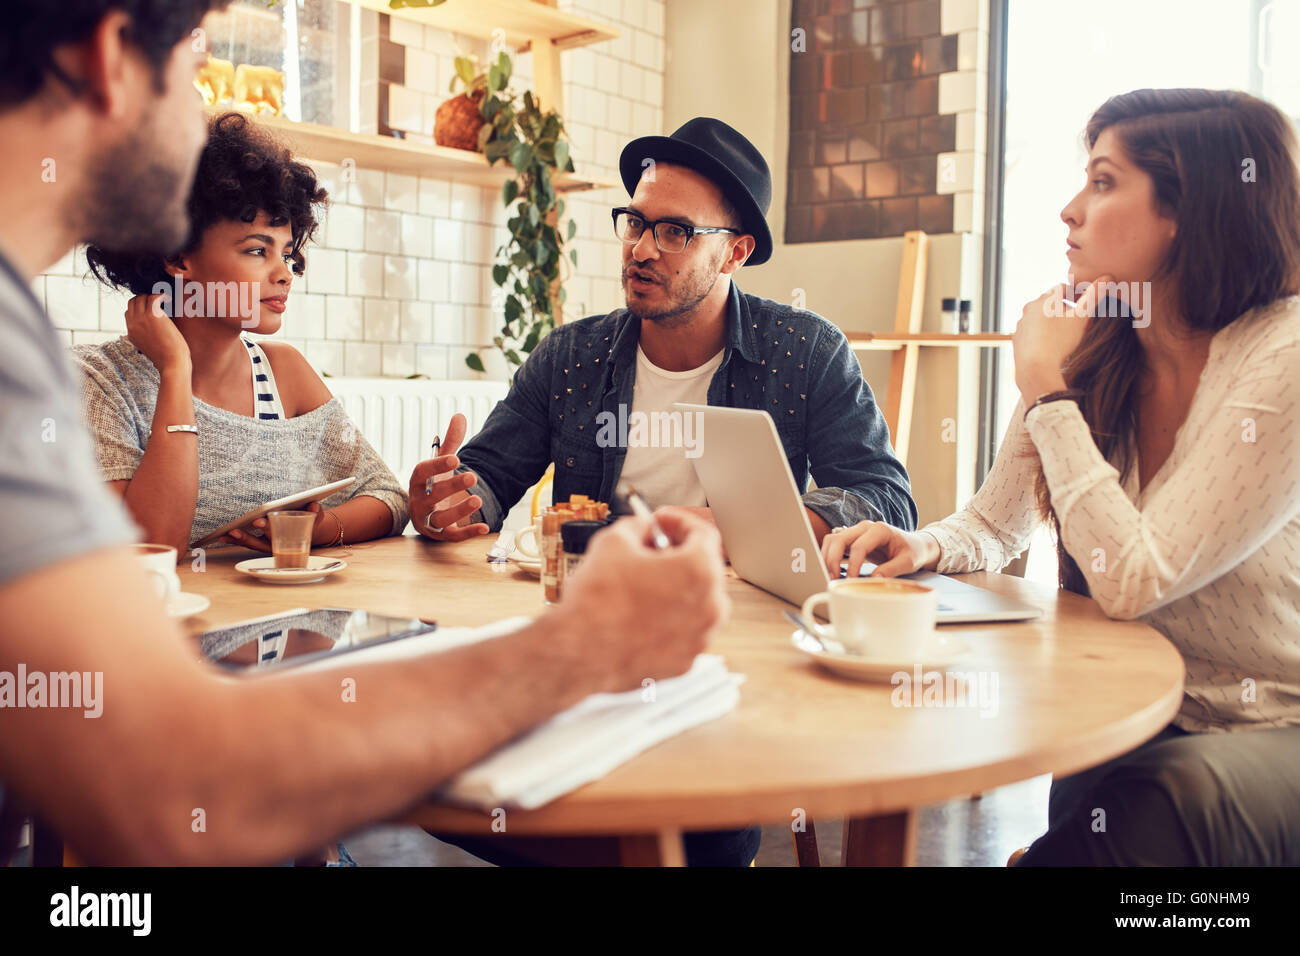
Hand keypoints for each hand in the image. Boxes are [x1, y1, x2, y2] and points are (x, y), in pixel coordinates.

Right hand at [125, 294, 190, 373]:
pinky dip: (160, 295)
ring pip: (141, 298)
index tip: (152, 306)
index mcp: (131, 334)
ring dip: (152, 296)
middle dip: (144, 298)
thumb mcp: (152, 348)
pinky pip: (152, 297)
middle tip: (158, 301)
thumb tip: (155, 330)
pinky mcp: (152, 316)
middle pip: (132, 302)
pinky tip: (167, 298)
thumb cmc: (168, 358)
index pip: (128, 313)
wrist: (172, 364)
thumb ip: (148, 337)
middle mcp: (133, 325)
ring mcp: (140, 320)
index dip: (139, 307)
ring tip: (164, 299)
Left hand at [221, 502, 321, 553]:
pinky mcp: (260, 543)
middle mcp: (277, 544)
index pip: (277, 534)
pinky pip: (247, 543)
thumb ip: (316, 512)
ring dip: (238, 540)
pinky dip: (235, 540)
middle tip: (236, 530)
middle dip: (248, 537)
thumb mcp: (317, 518)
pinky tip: (222, 536)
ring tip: (225, 534)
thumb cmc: (312, 523)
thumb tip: (314, 506)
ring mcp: (267, 545)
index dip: (268, 528)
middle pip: (260, 541)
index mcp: (290, 538)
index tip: (258, 521)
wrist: (312, 533)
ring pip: (251, 544)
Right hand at [409, 413, 488, 542]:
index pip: (422, 472)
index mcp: (417, 482)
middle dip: (451, 486)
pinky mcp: (442, 535)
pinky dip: (468, 532)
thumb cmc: (434, 485)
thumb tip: (460, 415)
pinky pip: (454, 536)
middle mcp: (419, 502)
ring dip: (458, 511)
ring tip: (477, 500)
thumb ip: (450, 443)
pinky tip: (484, 527)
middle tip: (472, 477)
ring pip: (440, 518)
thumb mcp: (441, 465)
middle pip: (431, 496)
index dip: (437, 466)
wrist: (428, 514)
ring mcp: (430, 520)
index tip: (455, 459)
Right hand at [557, 506, 729, 692]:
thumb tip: (643, 529)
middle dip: (676, 555)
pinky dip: (668, 618)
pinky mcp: (684, 661)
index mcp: (699, 571)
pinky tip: (640, 613)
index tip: (662, 522)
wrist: (578, 653)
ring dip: (674, 588)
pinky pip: (683, 630)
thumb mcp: (613, 542)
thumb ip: (638, 526)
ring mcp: (699, 637)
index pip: (704, 534)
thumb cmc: (597, 602)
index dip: (678, 522)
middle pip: (702, 569)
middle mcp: (709, 606)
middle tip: (649, 550)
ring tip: (641, 584)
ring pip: (695, 602)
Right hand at [821, 520, 939, 578]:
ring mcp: (857, 532)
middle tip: (834, 579)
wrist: (915, 545)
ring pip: (832, 540)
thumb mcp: (907, 562)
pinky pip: (834, 544)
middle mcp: (865, 527)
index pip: (858, 546)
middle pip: (839, 539)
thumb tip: (873, 580)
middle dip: (832, 560)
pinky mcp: (853, 539)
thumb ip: (891, 570)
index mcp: (879, 530)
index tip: (851, 580)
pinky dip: (829, 557)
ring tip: (830, 576)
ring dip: (827, 557)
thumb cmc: (913, 551)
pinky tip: (832, 571)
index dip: (853, 565)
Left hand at [1011, 276, 1110, 403]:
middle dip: (1064, 307)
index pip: (1062, 288)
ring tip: (1066, 333)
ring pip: (1040, 317)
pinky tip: (1051, 345)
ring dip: (1052, 321)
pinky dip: (1042, 334)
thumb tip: (1107, 276)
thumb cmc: (1061, 341)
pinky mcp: (1017, 339)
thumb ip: (1094, 296)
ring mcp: (1021, 324)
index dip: (1076, 293)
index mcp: (1045, 299)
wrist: (1035, 368)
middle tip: (1077, 319)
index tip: (1084, 303)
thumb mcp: (1081, 317)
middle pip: (1050, 302)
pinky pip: (1032, 332)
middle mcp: (1029, 308)